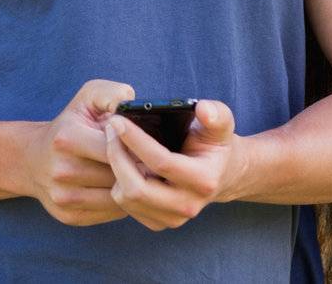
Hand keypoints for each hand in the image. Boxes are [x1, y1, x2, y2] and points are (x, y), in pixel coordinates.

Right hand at [22, 79, 133, 226]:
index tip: (146, 146)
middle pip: (118, 176)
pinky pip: (109, 214)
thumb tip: (133, 102)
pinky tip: (123, 190)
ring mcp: (64, 197)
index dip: (135, 147)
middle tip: (150, 164)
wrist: (30, 159)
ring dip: (132, 189)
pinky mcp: (69, 216)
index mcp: (66, 138)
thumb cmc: (69, 125)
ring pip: (117, 198)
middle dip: (137, 170)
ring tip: (139, 176)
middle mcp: (61, 170)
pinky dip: (121, 203)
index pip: (115, 149)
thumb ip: (111, 93)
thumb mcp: (86, 99)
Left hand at [102, 98, 247, 230]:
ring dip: (115, 168)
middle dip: (117, 156)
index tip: (118, 120)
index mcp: (203, 180)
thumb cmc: (214, 144)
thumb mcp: (221, 124)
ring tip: (115, 142)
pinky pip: (125, 206)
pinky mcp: (159, 223)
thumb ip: (216, 113)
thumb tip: (203, 109)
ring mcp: (173, 218)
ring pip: (126, 198)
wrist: (221, 174)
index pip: (161, 162)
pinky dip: (117, 182)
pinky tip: (123, 161)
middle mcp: (188, 205)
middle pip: (137, 188)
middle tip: (110, 129)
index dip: (135, 140)